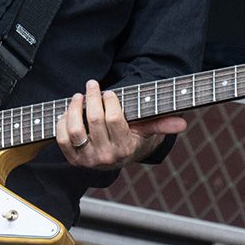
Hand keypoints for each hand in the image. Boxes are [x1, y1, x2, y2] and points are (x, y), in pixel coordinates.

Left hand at [56, 79, 186, 169]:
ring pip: (74, 129)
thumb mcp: (148, 131)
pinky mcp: (73, 159)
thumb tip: (183, 123)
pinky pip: (61, 138)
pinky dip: (62, 121)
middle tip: (92, 84)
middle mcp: (105, 157)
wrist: (117, 158)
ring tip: (78, 96)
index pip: (113, 119)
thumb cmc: (133, 137)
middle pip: (93, 120)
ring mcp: (87, 160)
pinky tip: (68, 110)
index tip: (110, 91)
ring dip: (74, 107)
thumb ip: (162, 124)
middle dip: (92, 96)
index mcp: (125, 148)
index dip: (110, 101)